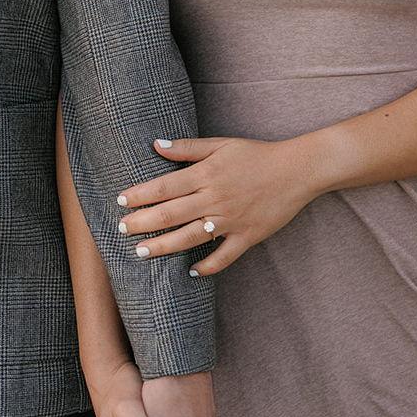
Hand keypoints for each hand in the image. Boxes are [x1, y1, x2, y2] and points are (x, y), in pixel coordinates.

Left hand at [118, 134, 321, 274]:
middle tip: (120, 230)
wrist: (296, 170)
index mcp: (206, 174)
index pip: (164, 186)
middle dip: (142, 223)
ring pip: (189, 238)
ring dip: (162, 246)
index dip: (139, 194)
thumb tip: (156, 144)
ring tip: (141, 252)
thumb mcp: (221, 144)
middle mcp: (214, 199)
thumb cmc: (256, 154)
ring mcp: (230, 220)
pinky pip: (223, 256)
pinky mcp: (247, 237)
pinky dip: (207, 266)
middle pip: (170, 214)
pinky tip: (191, 272)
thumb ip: (188, 148)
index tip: (119, 200)